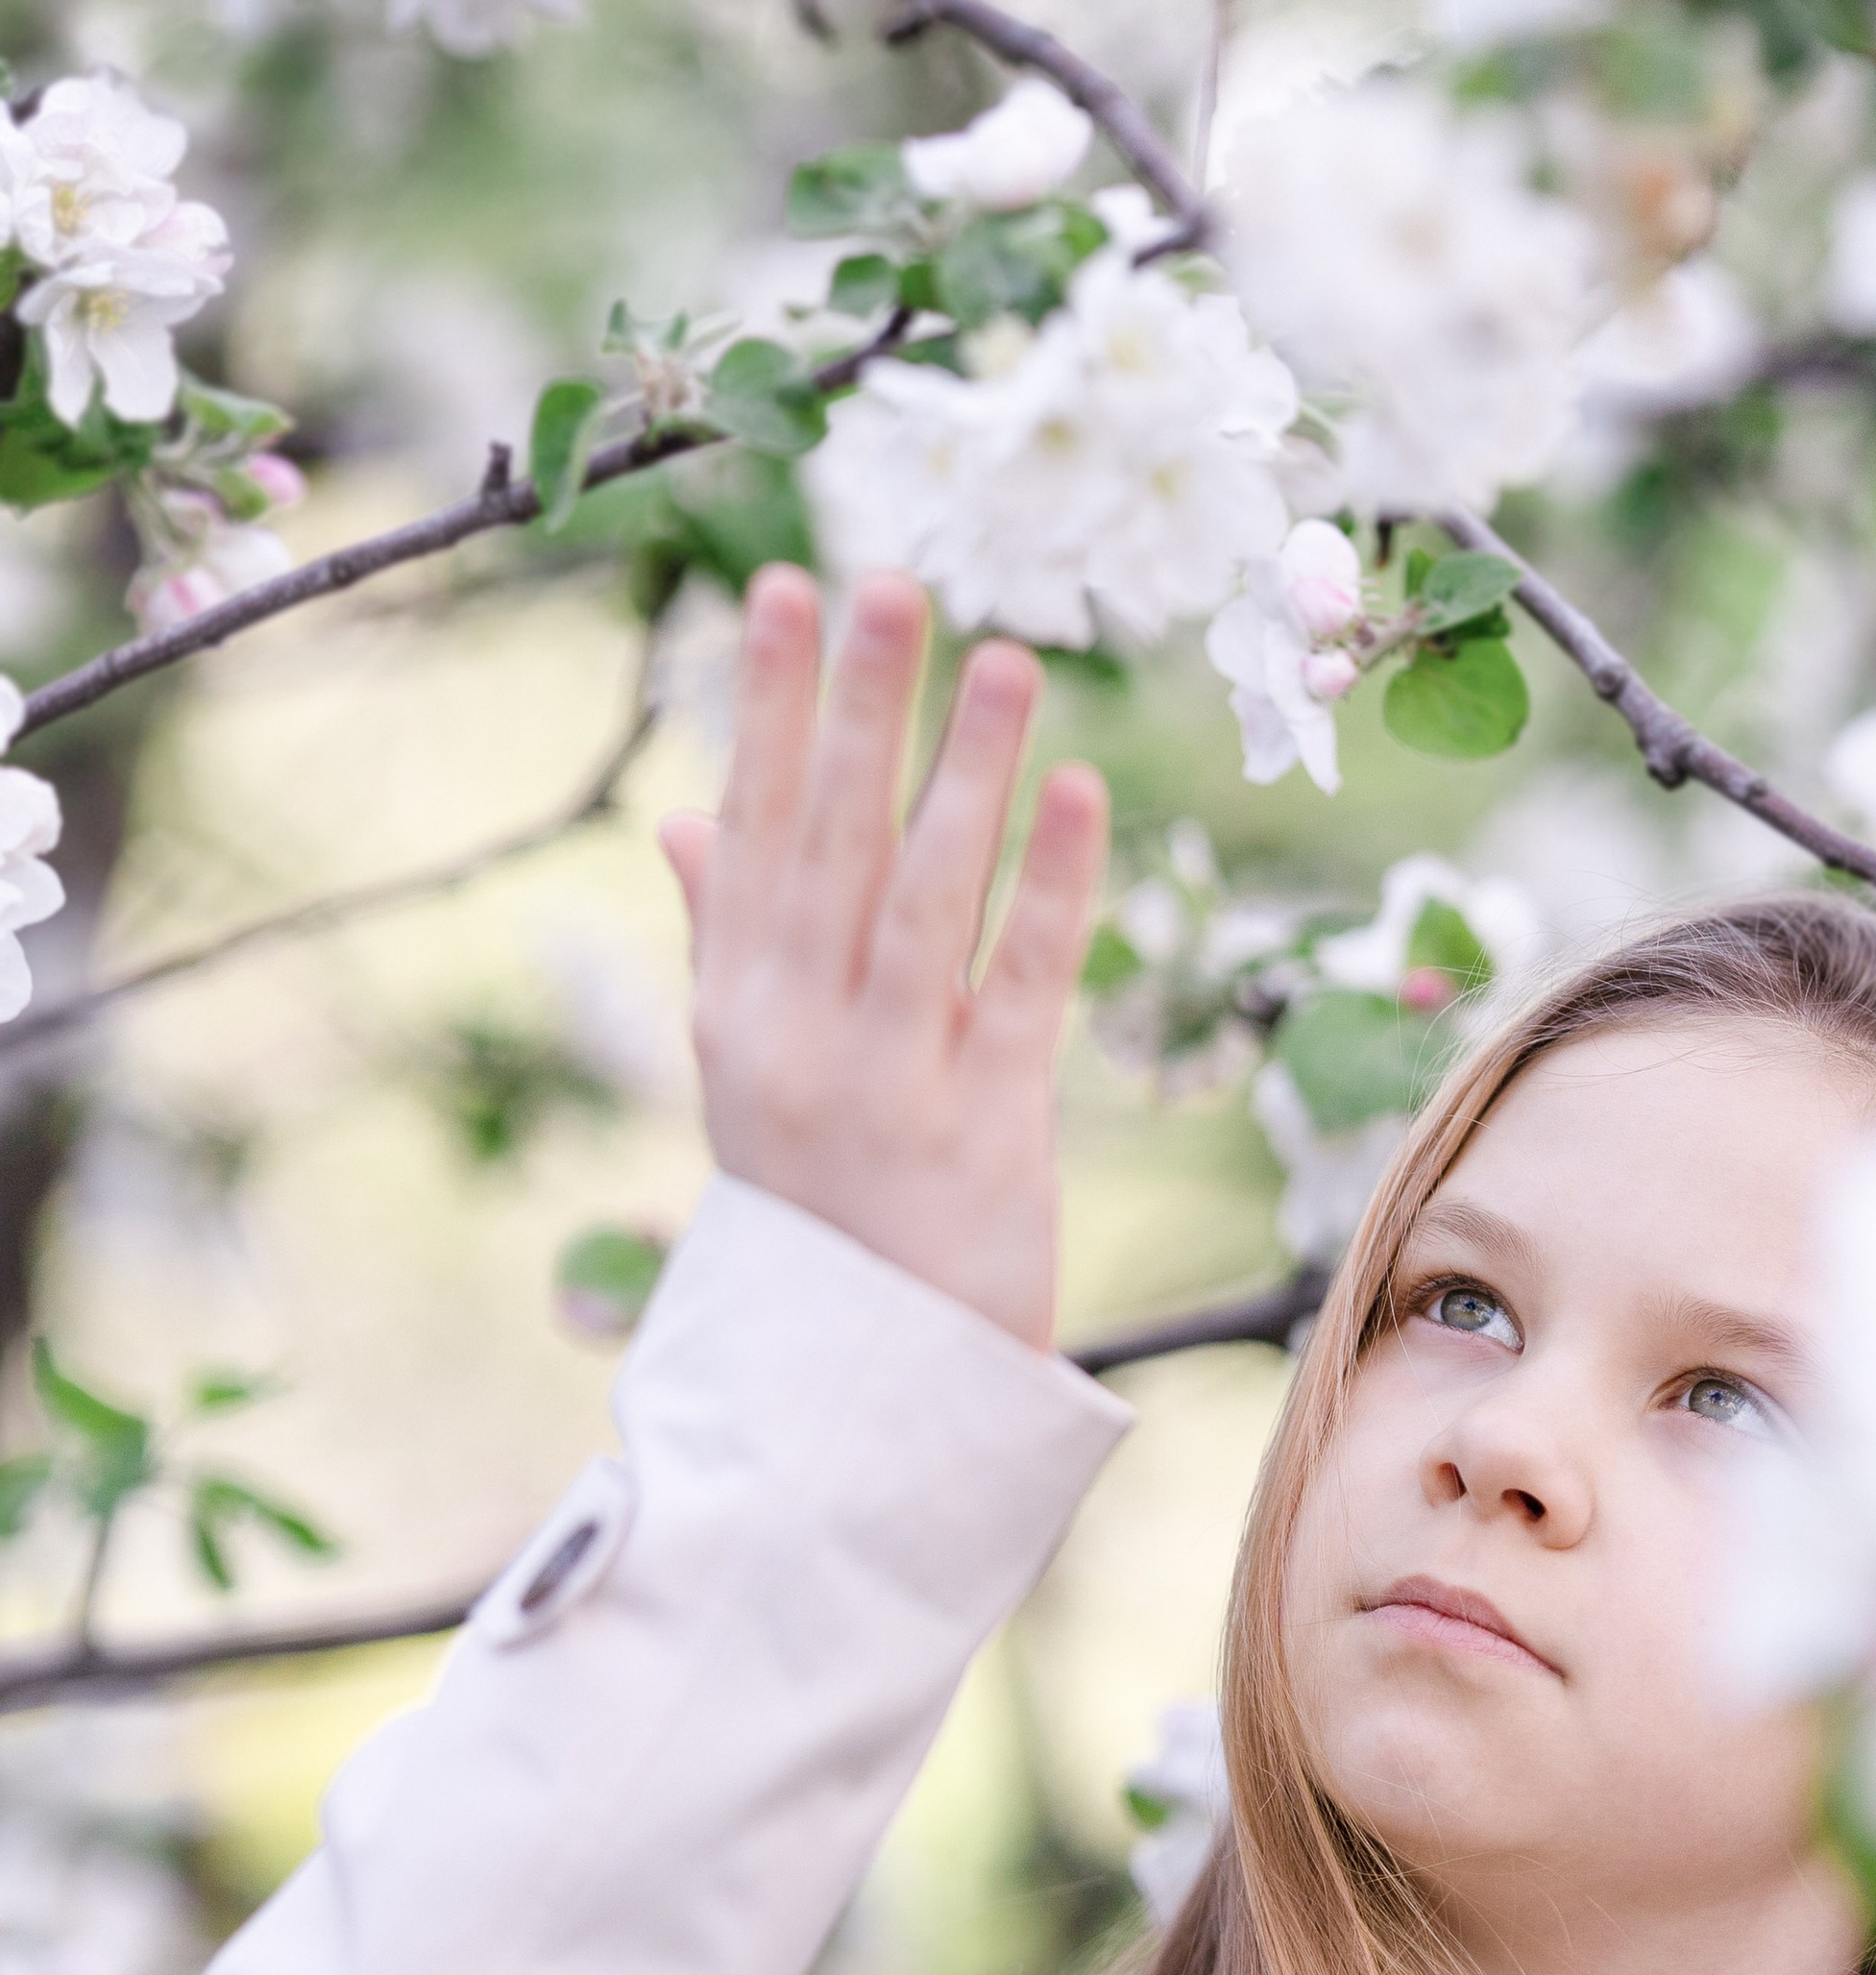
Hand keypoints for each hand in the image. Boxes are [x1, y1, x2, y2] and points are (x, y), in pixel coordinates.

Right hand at [660, 566, 1108, 1354]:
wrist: (855, 1392)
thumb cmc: (814, 1213)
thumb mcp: (747, 1079)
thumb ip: (727, 942)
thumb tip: (690, 819)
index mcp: (736, 1013)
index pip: (752, 833)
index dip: (769, 712)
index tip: (785, 592)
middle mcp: (799, 1042)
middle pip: (833, 848)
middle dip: (861, 711)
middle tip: (892, 582)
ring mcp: (892, 1088)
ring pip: (931, 905)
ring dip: (970, 775)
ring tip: (1009, 659)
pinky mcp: (988, 1135)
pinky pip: (1025, 991)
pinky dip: (1054, 893)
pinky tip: (1085, 796)